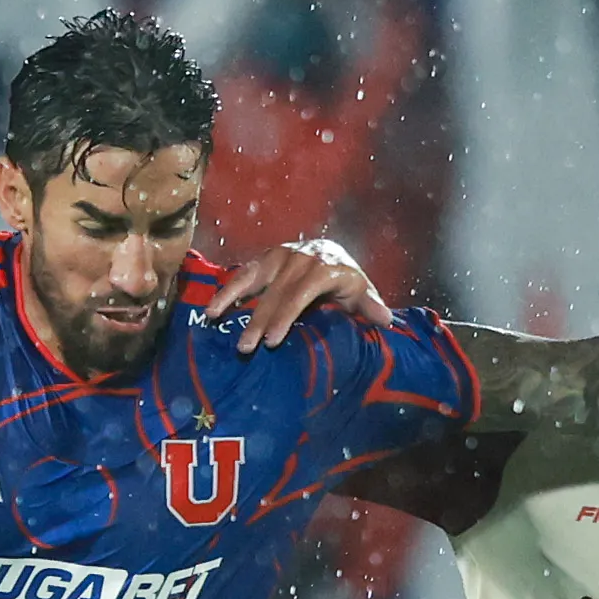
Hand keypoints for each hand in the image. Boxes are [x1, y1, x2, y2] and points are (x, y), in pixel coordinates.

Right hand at [201, 237, 393, 353]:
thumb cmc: (346, 280)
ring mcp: (281, 256)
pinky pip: (244, 274)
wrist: (332, 251)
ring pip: (256, 280)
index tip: (273, 340)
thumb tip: (386, 321)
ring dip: (235, 300)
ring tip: (216, 320)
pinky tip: (212, 309)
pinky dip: (227, 289)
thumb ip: (370, 305)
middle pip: (276, 292)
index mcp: (325, 268)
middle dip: (259, 320)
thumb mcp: (361, 291)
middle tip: (246, 347)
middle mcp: (301, 259)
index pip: (301, 293)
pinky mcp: (266, 258)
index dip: (286, 316)